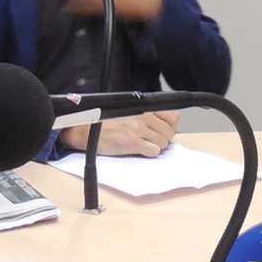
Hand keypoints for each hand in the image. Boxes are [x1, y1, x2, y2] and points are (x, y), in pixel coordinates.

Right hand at [59, 110, 178, 157]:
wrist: (87, 132)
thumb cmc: (107, 124)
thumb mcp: (131, 113)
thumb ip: (152, 115)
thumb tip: (174, 120)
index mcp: (143, 108)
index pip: (172, 117)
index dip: (170, 128)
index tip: (163, 133)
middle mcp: (143, 116)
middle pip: (169, 133)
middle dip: (164, 140)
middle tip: (152, 142)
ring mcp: (138, 129)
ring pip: (163, 143)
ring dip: (156, 147)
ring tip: (143, 145)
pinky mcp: (132, 142)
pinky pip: (154, 151)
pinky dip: (149, 153)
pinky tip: (139, 150)